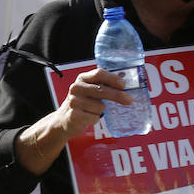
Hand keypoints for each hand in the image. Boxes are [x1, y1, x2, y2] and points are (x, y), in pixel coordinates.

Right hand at [18, 66, 132, 173]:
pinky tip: (88, 118)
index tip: (124, 85)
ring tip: (93, 111)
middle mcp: (76, 88)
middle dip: (117, 95)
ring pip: (100, 106)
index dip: (112, 78)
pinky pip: (94, 118)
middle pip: (101, 89)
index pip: (98, 73)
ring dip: (101, 111)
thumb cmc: (82, 104)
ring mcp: (73, 101)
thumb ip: (103, 86)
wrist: (63, 120)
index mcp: (82, 79)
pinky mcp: (73, 115)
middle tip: (129, 100)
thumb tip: (127, 87)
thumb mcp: (90, 91)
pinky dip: (95, 119)